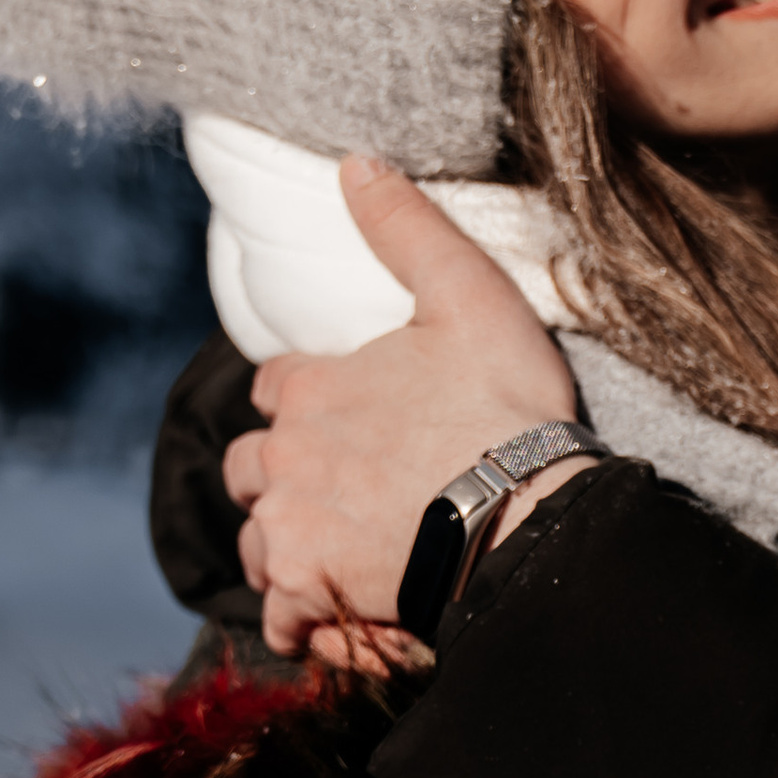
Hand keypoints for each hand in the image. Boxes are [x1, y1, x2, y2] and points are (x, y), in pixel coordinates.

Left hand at [221, 160, 578, 659]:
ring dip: (285, 544)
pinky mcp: (309, 590)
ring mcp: (291, 527)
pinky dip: (303, 616)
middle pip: (250, 468)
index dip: (303, 398)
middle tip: (339, 491)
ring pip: (258, 539)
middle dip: (280, 476)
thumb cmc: (503, 406)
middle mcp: (284, 456)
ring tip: (335, 554)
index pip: (273, 387)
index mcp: (310, 387)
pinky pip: (283, 613)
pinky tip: (336, 614)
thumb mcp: (465, 293)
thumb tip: (354, 162)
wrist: (526, 516)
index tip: (341, 415)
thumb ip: (405, 227)